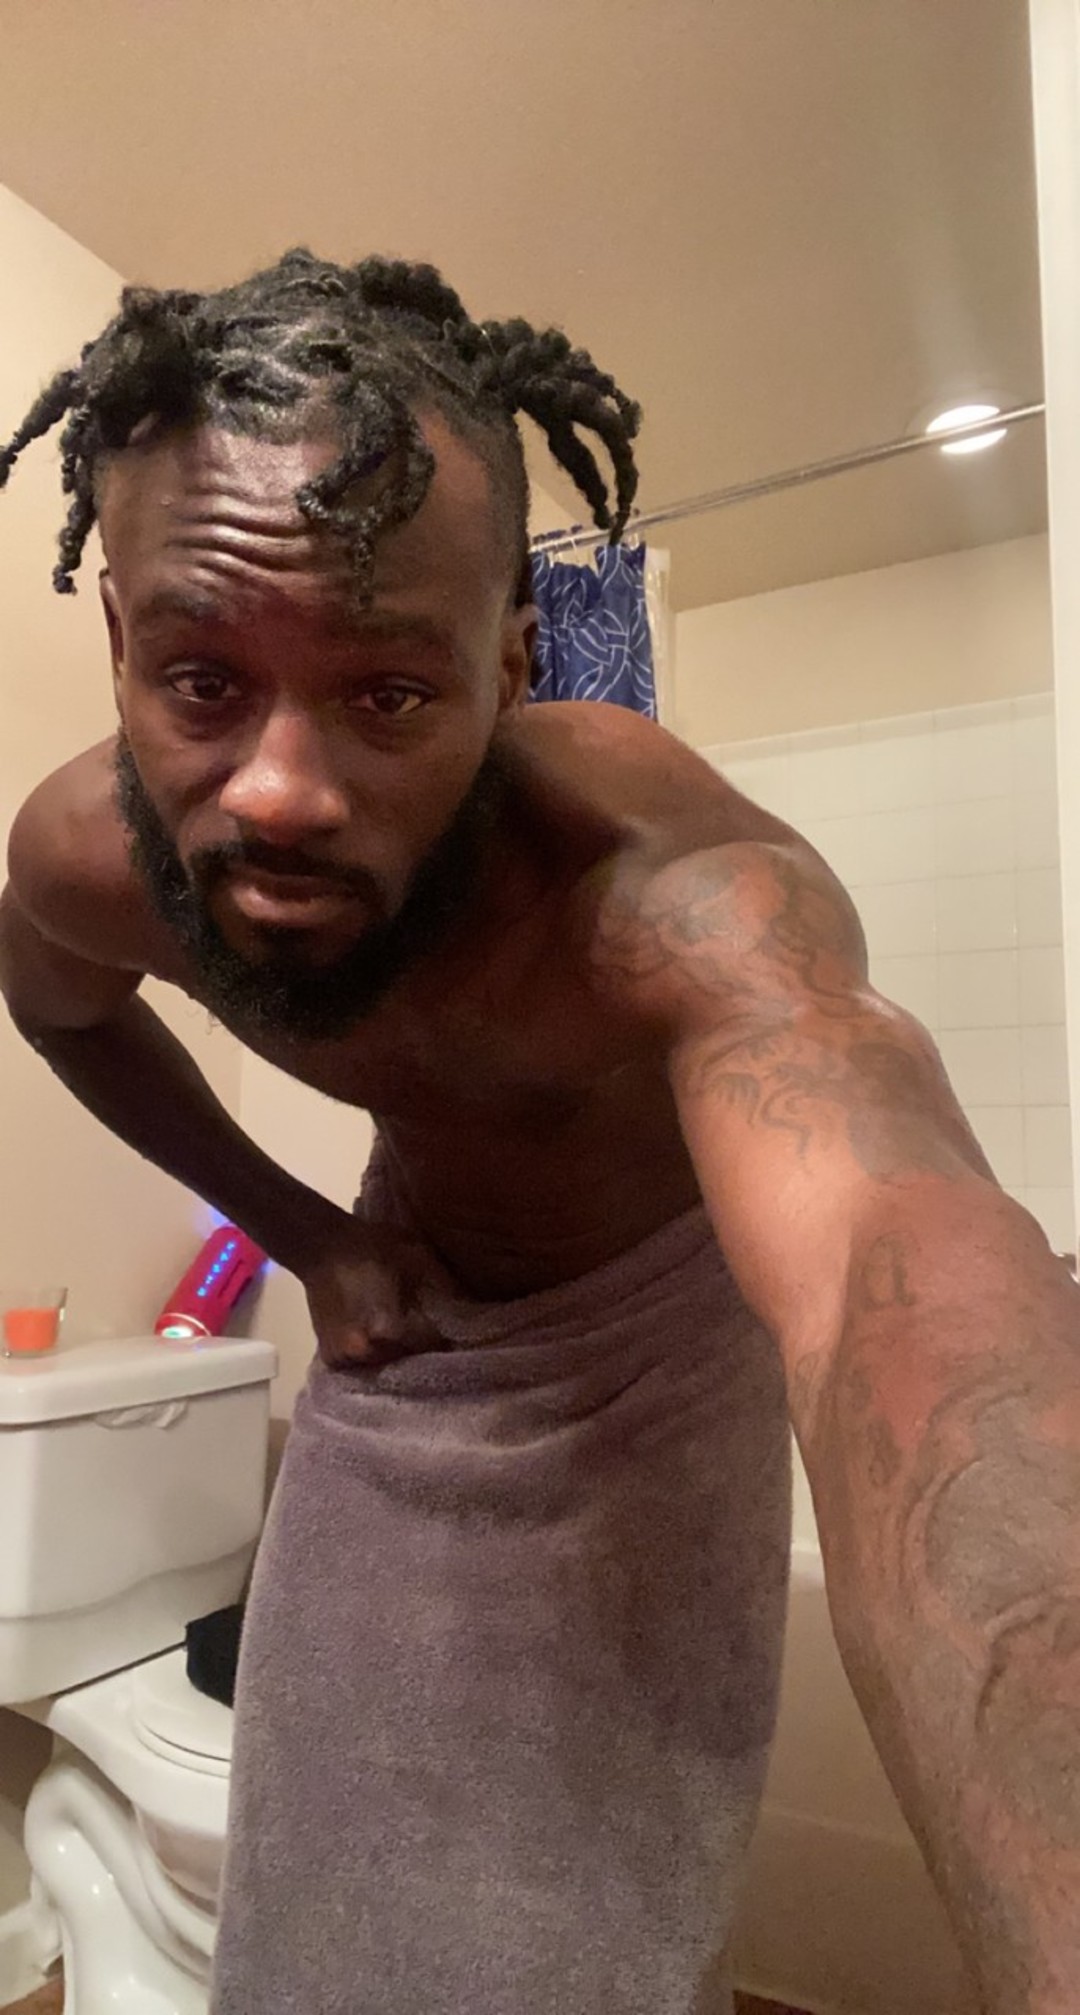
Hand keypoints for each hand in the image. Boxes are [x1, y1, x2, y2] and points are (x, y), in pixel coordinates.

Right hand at [301, 1219, 455, 1368]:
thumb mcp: (417, 1257)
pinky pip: (364, 1368)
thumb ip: (445, 1289)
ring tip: (403, 1337)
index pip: (431, 1346)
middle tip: (427, 1331)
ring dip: (397, 1356)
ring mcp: (346, 1360)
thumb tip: (472, 1313)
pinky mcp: (331, 1360)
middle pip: (409, 1362)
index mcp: (388, 1329)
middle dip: (420, 1349)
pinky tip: (380, 1341)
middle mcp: (366, 1352)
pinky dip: (375, 1358)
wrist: (323, 1247)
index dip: (442, 1334)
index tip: (449, 1327)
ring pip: (386, 1368)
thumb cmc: (373, 1247)